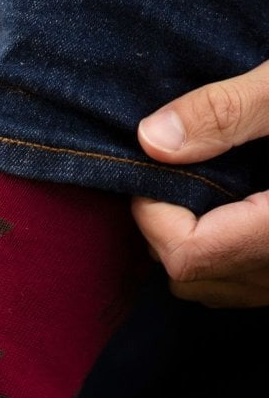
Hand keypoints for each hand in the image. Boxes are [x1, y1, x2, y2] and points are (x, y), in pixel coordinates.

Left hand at [134, 61, 268, 306]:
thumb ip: (228, 112)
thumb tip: (150, 139)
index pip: (187, 256)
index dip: (153, 215)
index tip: (153, 165)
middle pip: (193, 278)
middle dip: (166, 230)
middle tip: (168, 172)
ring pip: (217, 285)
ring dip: (193, 244)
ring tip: (197, 184)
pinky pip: (246, 279)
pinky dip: (225, 250)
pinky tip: (231, 201)